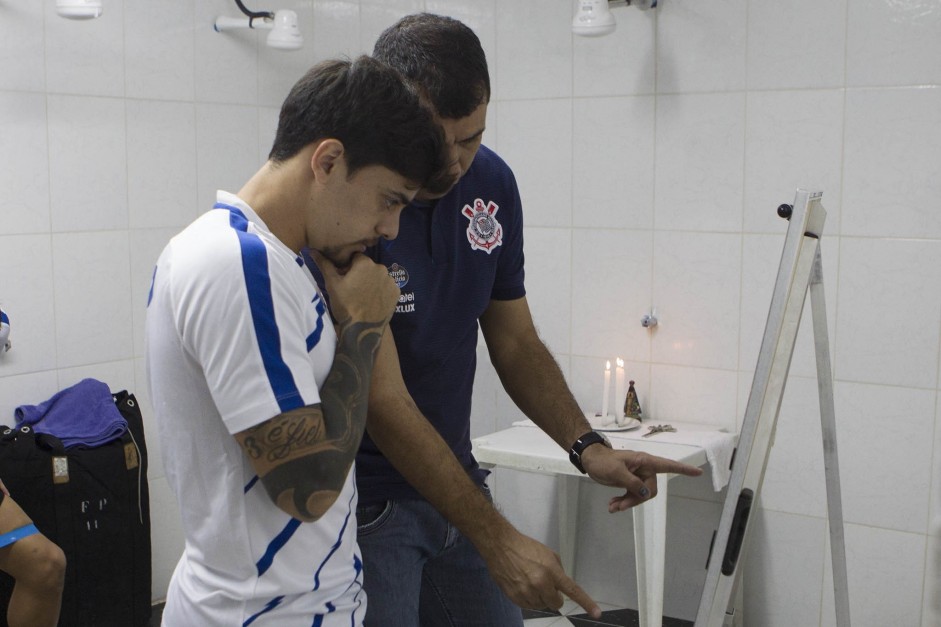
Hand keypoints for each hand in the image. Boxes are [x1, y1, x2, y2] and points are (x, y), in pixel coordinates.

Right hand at [310, 251, 398, 327]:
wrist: (362, 330)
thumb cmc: (345, 305)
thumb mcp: (331, 284)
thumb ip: (324, 264)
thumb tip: (312, 250)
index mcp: (365, 263)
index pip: (355, 258)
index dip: (348, 267)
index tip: (344, 279)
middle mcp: (381, 268)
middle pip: (368, 267)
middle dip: (361, 274)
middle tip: (352, 289)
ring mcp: (391, 281)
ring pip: (378, 276)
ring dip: (371, 282)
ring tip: (362, 296)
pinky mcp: (397, 293)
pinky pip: (387, 287)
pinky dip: (381, 291)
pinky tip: (373, 301)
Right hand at [480, 526, 601, 619]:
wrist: (501, 546)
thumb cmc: (526, 547)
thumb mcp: (548, 554)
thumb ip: (558, 571)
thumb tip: (560, 586)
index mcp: (551, 571)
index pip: (572, 590)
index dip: (586, 603)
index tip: (597, 613)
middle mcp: (540, 584)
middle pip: (555, 604)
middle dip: (553, 596)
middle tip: (545, 584)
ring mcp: (527, 593)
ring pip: (541, 606)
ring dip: (539, 598)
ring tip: (530, 581)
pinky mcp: (515, 597)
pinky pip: (528, 606)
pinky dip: (528, 599)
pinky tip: (522, 585)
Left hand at [580, 446, 702, 511]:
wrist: (590, 460)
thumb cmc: (603, 461)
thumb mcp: (616, 471)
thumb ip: (632, 482)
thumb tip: (645, 494)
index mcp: (644, 461)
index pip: (668, 465)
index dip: (683, 470)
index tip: (698, 473)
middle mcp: (644, 469)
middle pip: (650, 490)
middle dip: (635, 500)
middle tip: (619, 506)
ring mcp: (637, 477)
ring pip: (640, 496)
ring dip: (627, 503)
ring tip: (612, 507)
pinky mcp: (629, 483)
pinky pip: (632, 496)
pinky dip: (623, 502)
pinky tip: (612, 506)